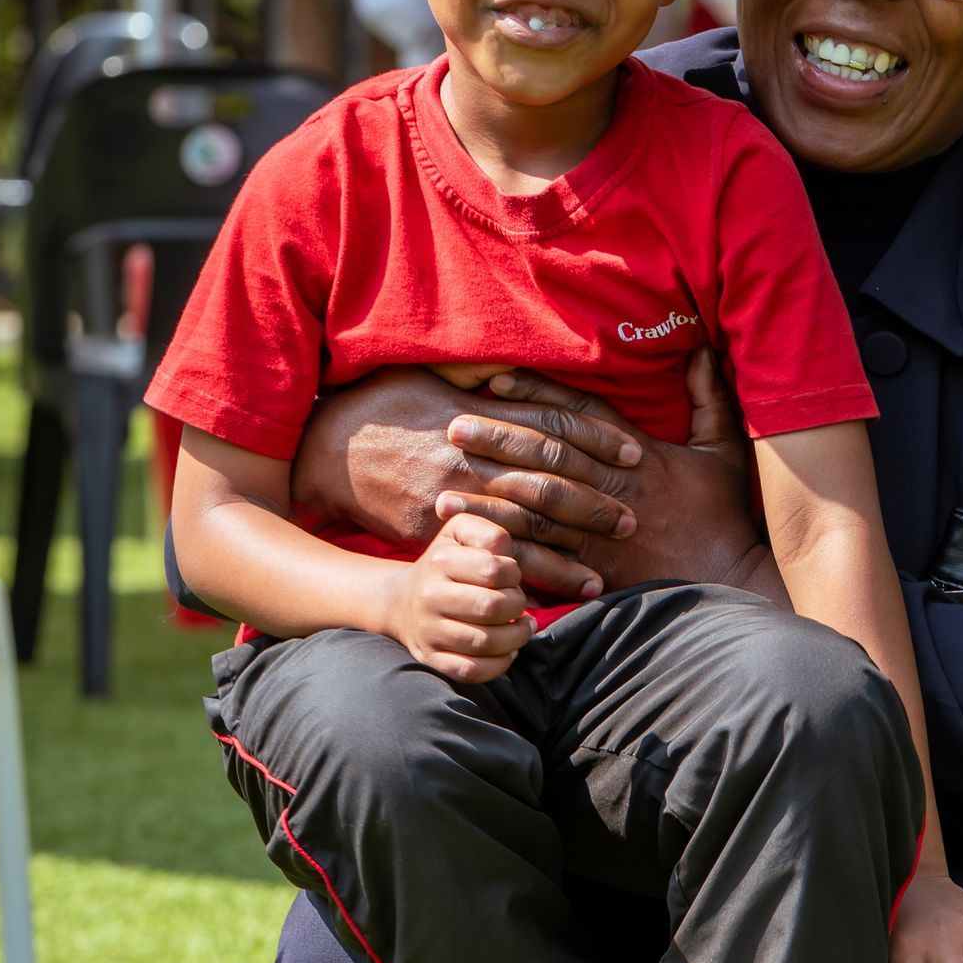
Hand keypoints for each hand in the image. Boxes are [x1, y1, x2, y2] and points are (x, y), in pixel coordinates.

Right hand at [292, 365, 640, 598]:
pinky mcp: (432, 529)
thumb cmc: (384, 402)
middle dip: (594, 505)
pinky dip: (516, 577)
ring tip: (601, 579)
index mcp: (480, 412)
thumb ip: (477, 372)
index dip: (599, 438)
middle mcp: (473, 456)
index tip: (635, 453)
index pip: (555, 425)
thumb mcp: (429, 371)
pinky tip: (546, 596)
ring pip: (522, 530)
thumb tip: (515, 365)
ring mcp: (453, 496)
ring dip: (564, 557)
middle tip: (631, 521)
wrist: (327, 449)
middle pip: (549, 483)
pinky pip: (482, 557)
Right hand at [389, 512, 529, 684]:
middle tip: (517, 603)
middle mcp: (429, 596)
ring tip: (521, 626)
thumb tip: (505, 551)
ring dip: (516, 636)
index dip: (514, 574)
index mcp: (440, 561)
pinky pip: (471, 671)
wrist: (401, 601)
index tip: (510, 577)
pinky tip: (508, 650)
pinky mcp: (431, 658)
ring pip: (485, 642)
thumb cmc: (444, 564)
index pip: (495, 570)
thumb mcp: (460, 533)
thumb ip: (488, 532)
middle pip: (492, 607)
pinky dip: (499, 664)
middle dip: (517, 605)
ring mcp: (428, 630)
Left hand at [452, 351, 774, 596]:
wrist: (729, 579)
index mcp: (639, 454)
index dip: (536, 395)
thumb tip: (704, 350)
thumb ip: (711, 399)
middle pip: (546, 458)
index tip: (496, 381)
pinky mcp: (594, 570)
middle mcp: (614, 488)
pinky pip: (543, 557)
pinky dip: (505, 548)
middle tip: (452, 426)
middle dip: (498, 441)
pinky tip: (472, 546)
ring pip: (535, 509)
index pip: (579, 416)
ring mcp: (601, 531)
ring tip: (444, 488)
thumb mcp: (726, 450)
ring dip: (488, 498)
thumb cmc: (726, 516)